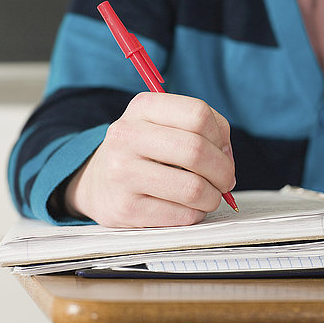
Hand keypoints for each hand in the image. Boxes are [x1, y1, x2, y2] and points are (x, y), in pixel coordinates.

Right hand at [64, 92, 235, 226]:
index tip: (223, 150)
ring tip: (208, 195)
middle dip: (223, 170)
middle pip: (196, 150)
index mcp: (142, 107)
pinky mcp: (124, 209)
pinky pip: (181, 215)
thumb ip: (203, 129)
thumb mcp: (165, 123)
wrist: (96, 181)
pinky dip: (195, 213)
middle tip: (226, 179)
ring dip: (212, 196)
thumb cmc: (144, 149)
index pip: (198, 114)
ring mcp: (122, 173)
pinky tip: (186, 207)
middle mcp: (126, 135)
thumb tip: (227, 157)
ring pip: (192, 188)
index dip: (221, 136)